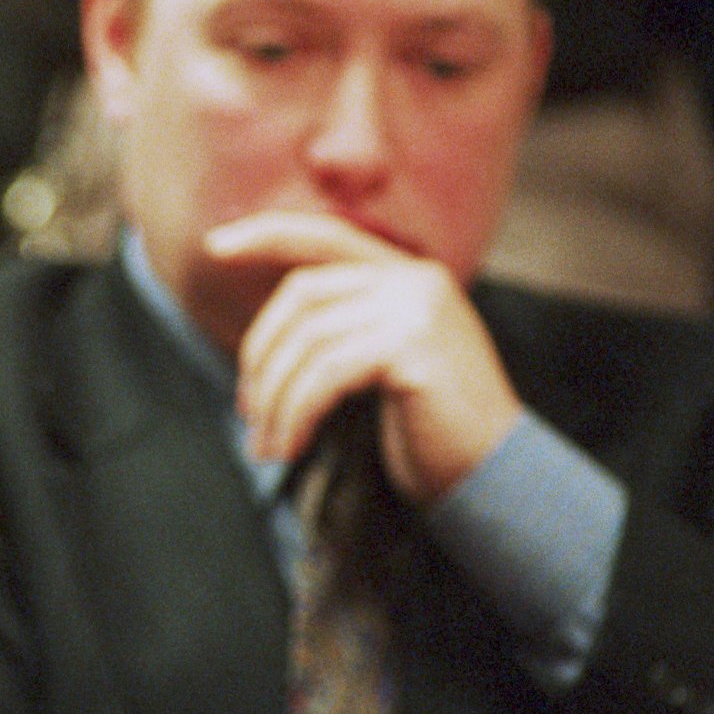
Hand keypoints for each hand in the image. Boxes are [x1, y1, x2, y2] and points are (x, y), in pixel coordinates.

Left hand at [206, 211, 522, 503]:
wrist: (498, 478)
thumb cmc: (433, 431)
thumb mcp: (386, 365)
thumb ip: (345, 332)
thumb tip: (266, 340)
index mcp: (410, 276)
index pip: (325, 237)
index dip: (266, 235)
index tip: (215, 246)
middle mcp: (417, 281)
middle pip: (301, 297)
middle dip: (260, 357)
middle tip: (248, 412)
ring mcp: (418, 311)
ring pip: (307, 342)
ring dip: (274, 400)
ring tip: (267, 445)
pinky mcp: (413, 350)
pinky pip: (324, 375)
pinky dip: (295, 413)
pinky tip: (290, 445)